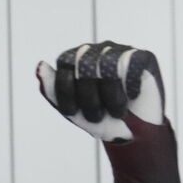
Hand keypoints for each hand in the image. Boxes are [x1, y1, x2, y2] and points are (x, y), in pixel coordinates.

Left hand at [36, 41, 164, 142]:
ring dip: (111, 96)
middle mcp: (95, 50)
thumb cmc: (100, 118)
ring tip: (116, 112)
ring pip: (108, 65)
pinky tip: (132, 97)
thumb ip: (51, 89)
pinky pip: (132, 63)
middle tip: (96, 117)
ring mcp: (118, 50)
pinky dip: (131, 86)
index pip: (64, 63)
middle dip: (87, 97)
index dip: (66, 91)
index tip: (72, 112)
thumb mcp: (71, 109)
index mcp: (72, 59)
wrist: (134, 132)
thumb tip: (40, 65)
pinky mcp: (142, 56)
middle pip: (84, 63)